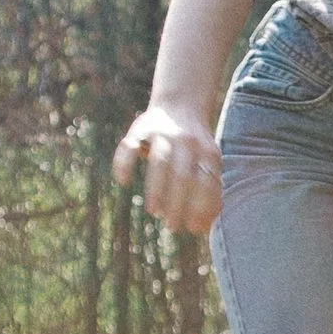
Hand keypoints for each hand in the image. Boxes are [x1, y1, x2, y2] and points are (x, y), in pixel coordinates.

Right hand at [113, 105, 224, 236]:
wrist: (181, 104)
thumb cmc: (195, 147)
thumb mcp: (209, 161)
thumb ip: (208, 191)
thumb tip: (204, 228)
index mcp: (207, 151)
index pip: (205, 183)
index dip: (200, 207)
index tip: (193, 229)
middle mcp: (186, 141)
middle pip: (182, 175)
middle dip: (177, 203)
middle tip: (172, 226)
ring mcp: (162, 134)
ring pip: (159, 162)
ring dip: (156, 189)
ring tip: (153, 211)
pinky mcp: (139, 129)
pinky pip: (129, 146)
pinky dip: (123, 163)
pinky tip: (123, 181)